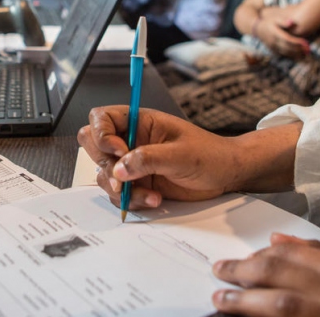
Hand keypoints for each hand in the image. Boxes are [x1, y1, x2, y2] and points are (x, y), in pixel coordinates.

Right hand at [77, 106, 242, 209]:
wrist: (226, 176)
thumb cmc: (210, 154)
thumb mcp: (180, 154)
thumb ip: (148, 158)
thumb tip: (120, 168)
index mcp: (139, 122)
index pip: (101, 118)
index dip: (101, 134)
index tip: (118, 151)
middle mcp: (131, 141)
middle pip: (94, 147)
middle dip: (104, 165)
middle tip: (122, 178)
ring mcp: (132, 164)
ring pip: (104, 174)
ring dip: (120, 189)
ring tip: (149, 193)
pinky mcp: (138, 184)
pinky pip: (119, 194)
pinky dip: (131, 200)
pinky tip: (154, 199)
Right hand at [255, 17, 309, 58]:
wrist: (257, 28)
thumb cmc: (268, 21)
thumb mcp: (275, 18)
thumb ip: (283, 21)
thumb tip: (291, 23)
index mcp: (275, 33)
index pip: (288, 40)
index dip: (297, 42)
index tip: (306, 43)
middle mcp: (273, 41)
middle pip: (288, 47)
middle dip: (299, 50)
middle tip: (309, 50)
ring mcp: (272, 46)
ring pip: (285, 52)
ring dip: (296, 54)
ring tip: (306, 54)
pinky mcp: (272, 49)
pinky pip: (282, 53)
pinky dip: (290, 55)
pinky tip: (298, 55)